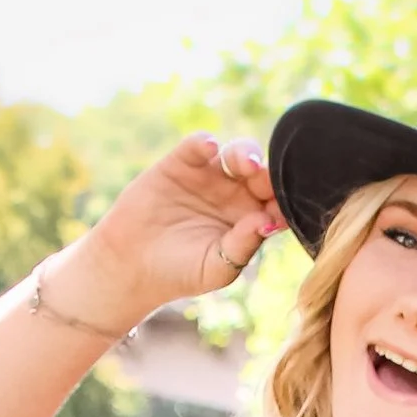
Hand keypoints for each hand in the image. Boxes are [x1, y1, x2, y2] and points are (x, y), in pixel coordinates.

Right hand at [80, 133, 282, 314]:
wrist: (132, 265)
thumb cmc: (180, 273)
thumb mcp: (216, 268)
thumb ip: (243, 246)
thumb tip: (268, 222)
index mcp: (251, 219)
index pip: (277, 203)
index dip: (284, 200)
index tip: (284, 205)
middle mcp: (236, 194)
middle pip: (262, 174)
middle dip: (268, 173)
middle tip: (264, 178)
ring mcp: (210, 176)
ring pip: (237, 153)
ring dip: (245, 153)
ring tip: (245, 164)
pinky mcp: (181, 162)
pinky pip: (198, 146)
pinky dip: (204, 143)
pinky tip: (208, 148)